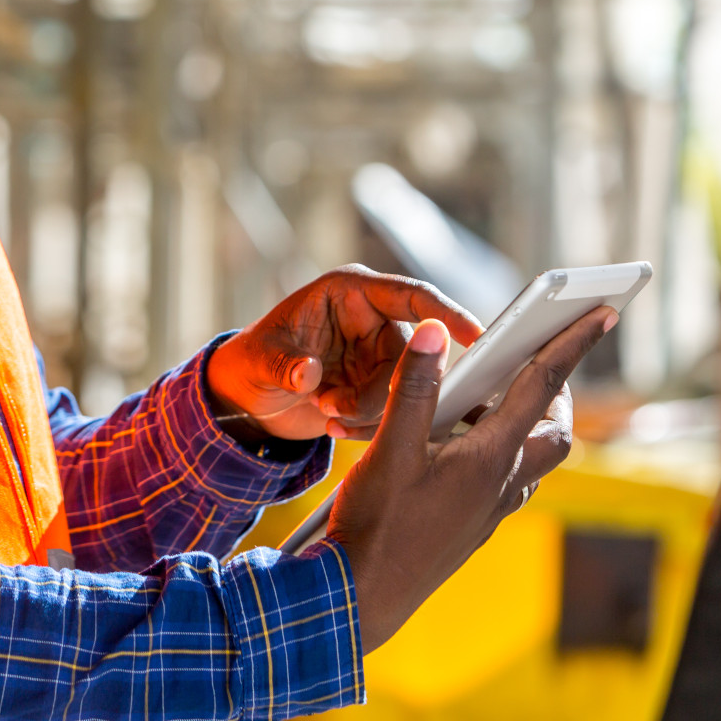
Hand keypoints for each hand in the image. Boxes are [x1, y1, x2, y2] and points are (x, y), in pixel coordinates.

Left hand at [204, 265, 482, 441]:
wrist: (247, 399)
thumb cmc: (250, 362)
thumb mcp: (259, 361)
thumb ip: (284, 367)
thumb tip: (307, 373)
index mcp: (349, 293)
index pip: (410, 295)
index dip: (444, 313)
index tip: (473, 335)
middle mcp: (371, 320)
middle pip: (410, 355)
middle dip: (383, 391)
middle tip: (337, 408)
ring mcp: (377, 356)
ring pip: (406, 389)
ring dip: (372, 412)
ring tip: (328, 414)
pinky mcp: (378, 388)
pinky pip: (396, 411)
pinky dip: (369, 427)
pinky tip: (335, 428)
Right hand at [325, 307, 615, 651]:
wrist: (362, 596)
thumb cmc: (376, 525)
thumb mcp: (388, 447)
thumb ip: (414, 386)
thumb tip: (434, 330)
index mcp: (489, 458)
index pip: (541, 387)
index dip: (572, 345)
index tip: (601, 315)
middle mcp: (502, 485)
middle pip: (554, 433)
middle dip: (555, 394)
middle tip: (533, 363)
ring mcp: (490, 510)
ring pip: (530, 460)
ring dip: (522, 424)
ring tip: (479, 399)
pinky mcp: (473, 526)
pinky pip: (504, 481)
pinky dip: (495, 451)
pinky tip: (453, 447)